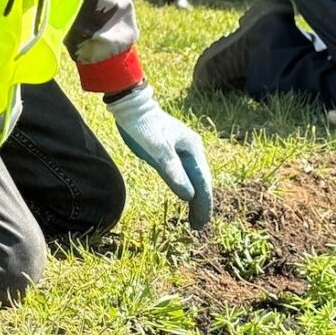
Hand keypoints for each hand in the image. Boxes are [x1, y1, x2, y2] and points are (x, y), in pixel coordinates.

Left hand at [106, 84, 213, 227]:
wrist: (131, 107)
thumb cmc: (145, 127)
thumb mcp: (159, 152)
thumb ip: (174, 173)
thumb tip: (190, 197)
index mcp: (193, 150)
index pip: (202, 183)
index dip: (203, 204)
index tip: (201, 223)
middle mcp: (192, 151)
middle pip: (201, 183)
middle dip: (201, 205)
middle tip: (197, 227)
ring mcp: (182, 151)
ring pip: (193, 180)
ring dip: (194, 199)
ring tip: (193, 219)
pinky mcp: (171, 152)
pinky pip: (183, 175)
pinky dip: (185, 189)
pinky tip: (184, 198)